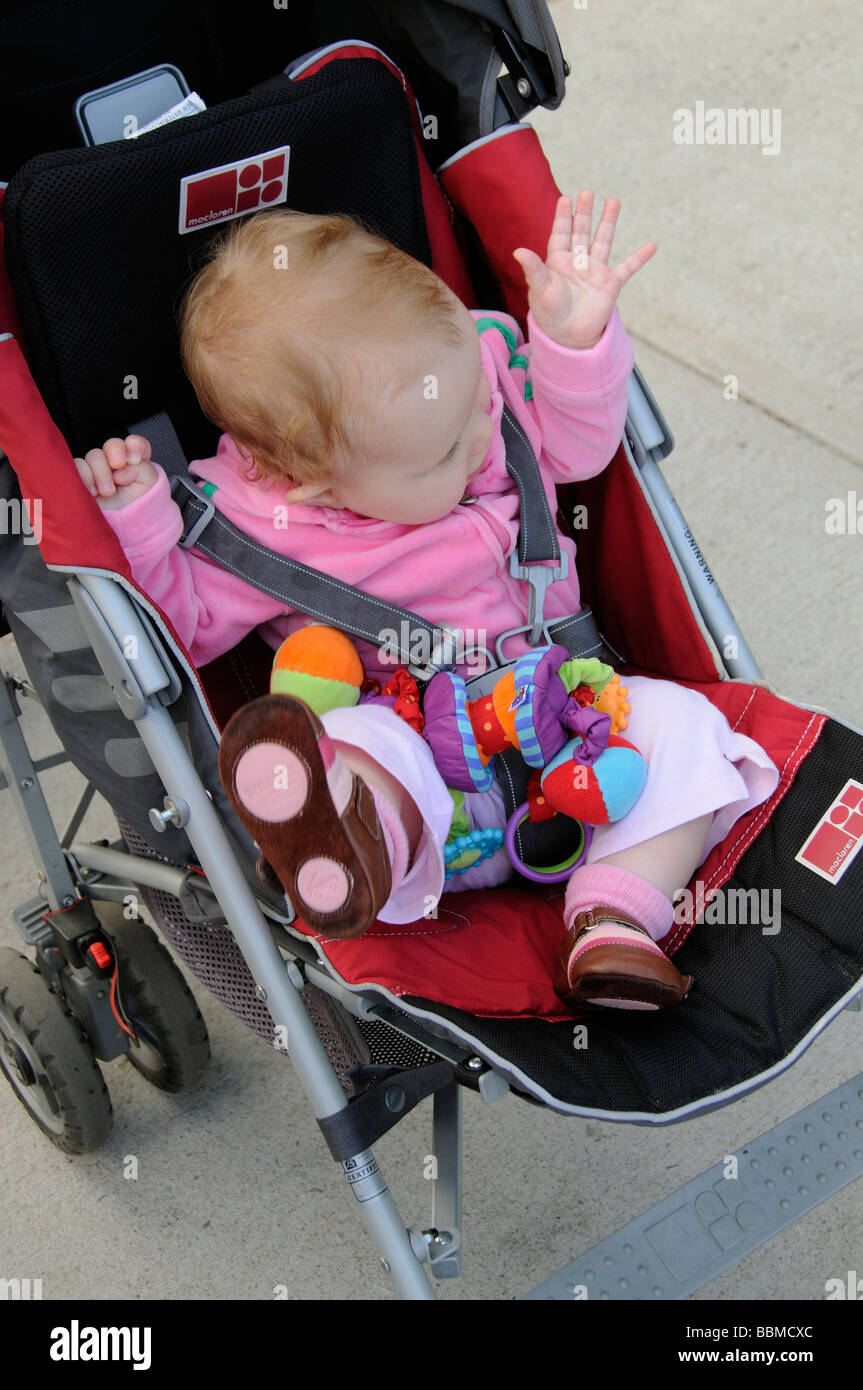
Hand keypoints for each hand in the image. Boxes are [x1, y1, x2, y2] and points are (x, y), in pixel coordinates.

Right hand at [74, 435, 157, 509]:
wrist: (122, 533)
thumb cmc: (137, 510)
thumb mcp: (148, 487)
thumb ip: (141, 469)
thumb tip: (120, 469)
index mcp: (134, 465)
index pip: (135, 444)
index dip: (135, 445)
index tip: (135, 459)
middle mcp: (114, 465)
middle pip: (112, 445)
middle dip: (116, 452)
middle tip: (118, 468)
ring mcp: (96, 472)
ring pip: (94, 455)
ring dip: (101, 471)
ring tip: (107, 492)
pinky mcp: (80, 479)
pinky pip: (77, 465)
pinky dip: (84, 476)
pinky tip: (92, 492)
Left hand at [512, 191, 656, 349]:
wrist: (567, 337)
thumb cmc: (549, 314)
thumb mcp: (539, 290)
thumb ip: (533, 269)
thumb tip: (518, 251)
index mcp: (558, 262)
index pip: (561, 234)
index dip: (563, 217)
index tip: (565, 198)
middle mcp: (577, 262)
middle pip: (581, 232)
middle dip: (584, 212)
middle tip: (587, 192)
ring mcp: (595, 272)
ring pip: (603, 241)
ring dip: (608, 222)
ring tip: (613, 201)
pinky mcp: (610, 285)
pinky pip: (627, 268)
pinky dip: (639, 258)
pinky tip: (652, 245)